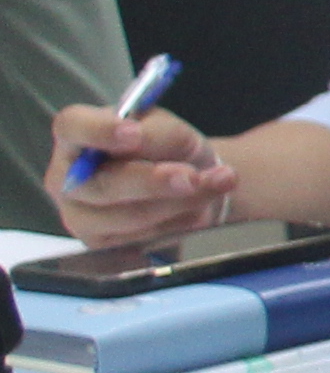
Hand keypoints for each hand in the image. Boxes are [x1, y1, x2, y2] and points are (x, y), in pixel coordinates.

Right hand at [47, 106, 236, 250]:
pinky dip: (181, 221)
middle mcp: (67, 178)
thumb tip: (156, 141)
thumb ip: (160, 133)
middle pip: (101, 184)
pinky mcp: (103, 244)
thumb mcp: (167, 127)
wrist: (183, 181)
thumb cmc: (164, 147)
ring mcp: (80, 216)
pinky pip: (145, 238)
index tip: (134, 134)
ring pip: (128, 217)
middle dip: (151, 182)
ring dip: (181, 202)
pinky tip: (203, 207)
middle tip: (190, 177)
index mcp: (75, 136)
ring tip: (220, 182)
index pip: (72, 127)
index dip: (99, 132)